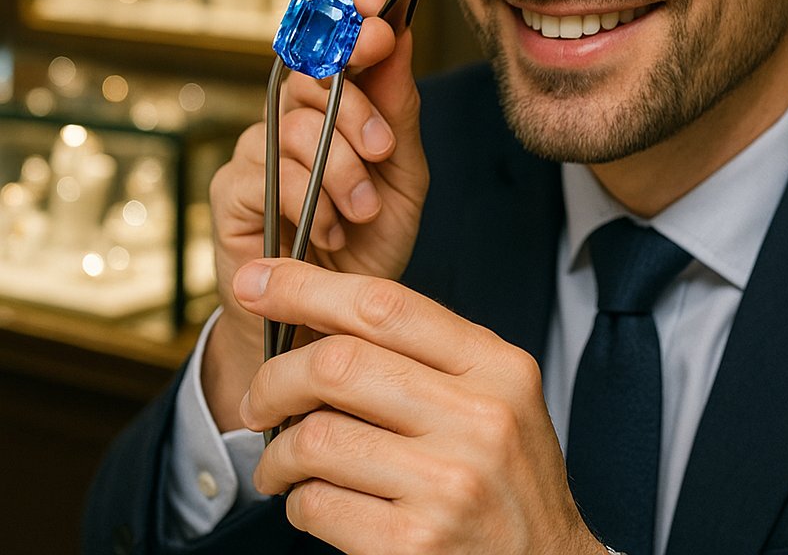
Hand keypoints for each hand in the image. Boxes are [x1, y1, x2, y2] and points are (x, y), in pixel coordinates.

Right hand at [202, 0, 428, 430]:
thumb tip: (397, 34)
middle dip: (357, 109)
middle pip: (315, 75)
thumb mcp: (403, 172)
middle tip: (383, 149)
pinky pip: (269, 170)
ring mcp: (258, 150)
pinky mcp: (234, 189)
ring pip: (296, 125)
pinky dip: (309, 198)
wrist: (337, 319)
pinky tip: (329, 230)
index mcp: (336, 105)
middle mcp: (292, 118)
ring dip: (340, 168)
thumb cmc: (371, 241)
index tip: (377, 14)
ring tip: (361, 210)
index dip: (351, 19)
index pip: (334, 42)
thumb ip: (398, 106)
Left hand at [234, 259, 605, 554]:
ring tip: (280, 464)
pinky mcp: (415, 545)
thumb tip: (315, 319)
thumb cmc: (507, 478)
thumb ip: (423, 356)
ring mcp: (448, 483)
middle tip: (257, 400)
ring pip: (316, 437)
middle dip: (274, 377)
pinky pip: (318, 504)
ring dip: (277, 453)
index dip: (307, 286)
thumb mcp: (495, 396)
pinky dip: (298, 501)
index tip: (259, 281)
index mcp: (494, 366)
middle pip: (338, 363)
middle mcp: (478, 417)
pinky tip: (313, 501)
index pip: (385, 304)